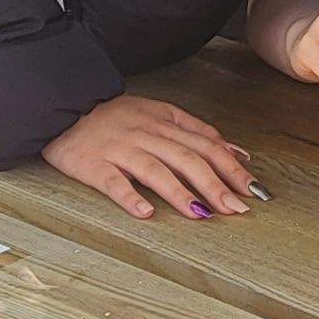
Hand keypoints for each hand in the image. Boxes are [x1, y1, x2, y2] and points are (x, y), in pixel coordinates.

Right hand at [42, 94, 259, 221]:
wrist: (64, 104)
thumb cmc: (115, 116)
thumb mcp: (160, 115)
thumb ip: (197, 132)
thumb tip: (237, 152)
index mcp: (164, 121)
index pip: (206, 144)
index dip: (232, 167)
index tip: (254, 188)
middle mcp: (145, 134)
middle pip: (186, 158)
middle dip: (215, 184)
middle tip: (237, 208)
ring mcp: (119, 149)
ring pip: (155, 170)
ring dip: (180, 192)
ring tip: (201, 214)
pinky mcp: (93, 164)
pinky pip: (112, 182)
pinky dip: (129, 197)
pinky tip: (145, 213)